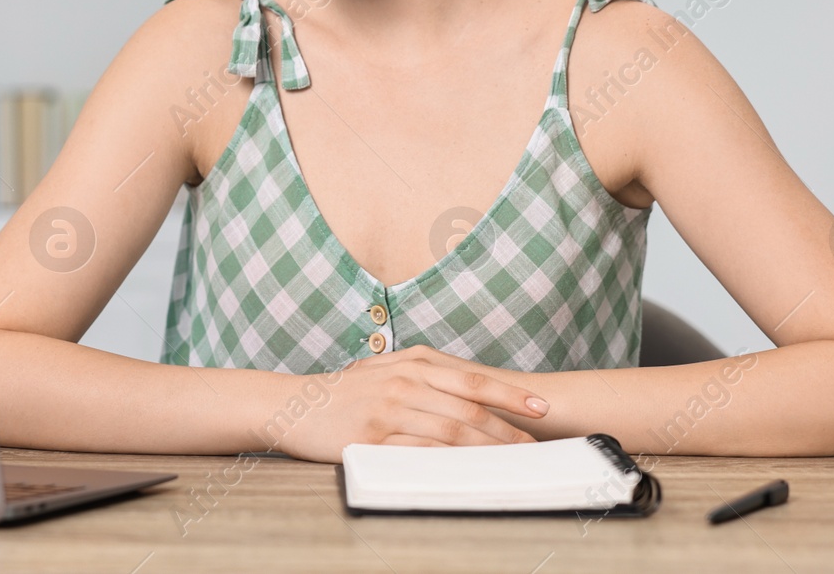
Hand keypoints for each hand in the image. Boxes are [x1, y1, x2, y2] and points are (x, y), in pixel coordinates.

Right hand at [267, 345, 548, 463]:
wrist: (295, 404)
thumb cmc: (344, 391)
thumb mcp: (386, 369)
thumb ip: (423, 375)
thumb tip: (466, 390)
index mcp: (412, 363)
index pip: (472, 379)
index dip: (510, 394)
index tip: (539, 407)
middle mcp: (404, 381)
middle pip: (469, 406)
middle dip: (508, 426)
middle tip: (535, 442)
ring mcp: (389, 408)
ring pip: (451, 430)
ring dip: (486, 447)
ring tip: (510, 460)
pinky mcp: (373, 437)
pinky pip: (420, 451)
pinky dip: (448, 461)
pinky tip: (467, 469)